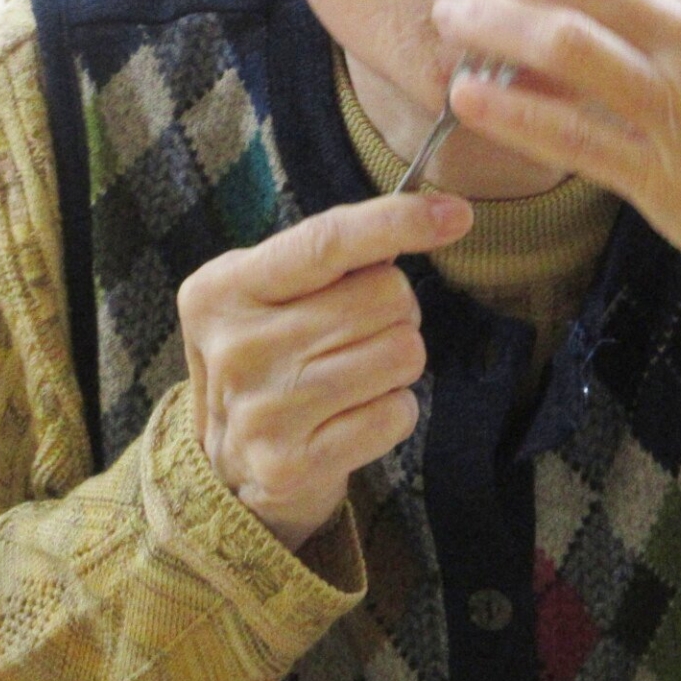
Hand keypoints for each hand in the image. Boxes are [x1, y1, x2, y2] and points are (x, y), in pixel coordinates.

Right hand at [178, 191, 471, 549]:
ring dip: (396, 362)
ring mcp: (263, 411)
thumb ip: (332, 252)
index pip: (326, 242)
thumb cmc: (269, 355)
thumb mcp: (269, 289)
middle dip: (395, 309)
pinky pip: (397, 413)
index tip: (457, 214)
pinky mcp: (292, 464)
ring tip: (354, 375)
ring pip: (402, 353)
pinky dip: (391, 410)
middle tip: (360, 331)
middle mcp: (237, 348)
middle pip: (385, 296)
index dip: (397, 222)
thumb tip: (436, 216)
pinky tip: (352, 416)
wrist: (228, 466)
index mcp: (223, 290)